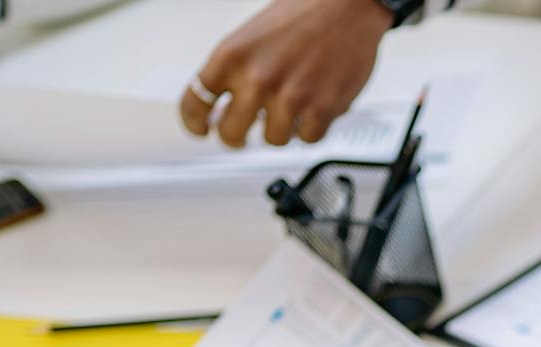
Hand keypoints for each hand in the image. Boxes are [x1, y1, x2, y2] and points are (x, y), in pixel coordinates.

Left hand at [180, 0, 391, 148]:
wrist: (346, 5)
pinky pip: (307, 139)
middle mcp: (256, 79)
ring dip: (281, 129)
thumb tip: (229, 103)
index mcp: (231, 57)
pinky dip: (311, 127)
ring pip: (273, 140)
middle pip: (230, 133)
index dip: (194, 122)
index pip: (195, 103)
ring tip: (291, 107)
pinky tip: (315, 105)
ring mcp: (289, 98)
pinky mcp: (320, 111)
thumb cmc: (303, 13)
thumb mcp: (252, 37)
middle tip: (241, 134)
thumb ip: (236, 71)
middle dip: (235, 137)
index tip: (200, 129)